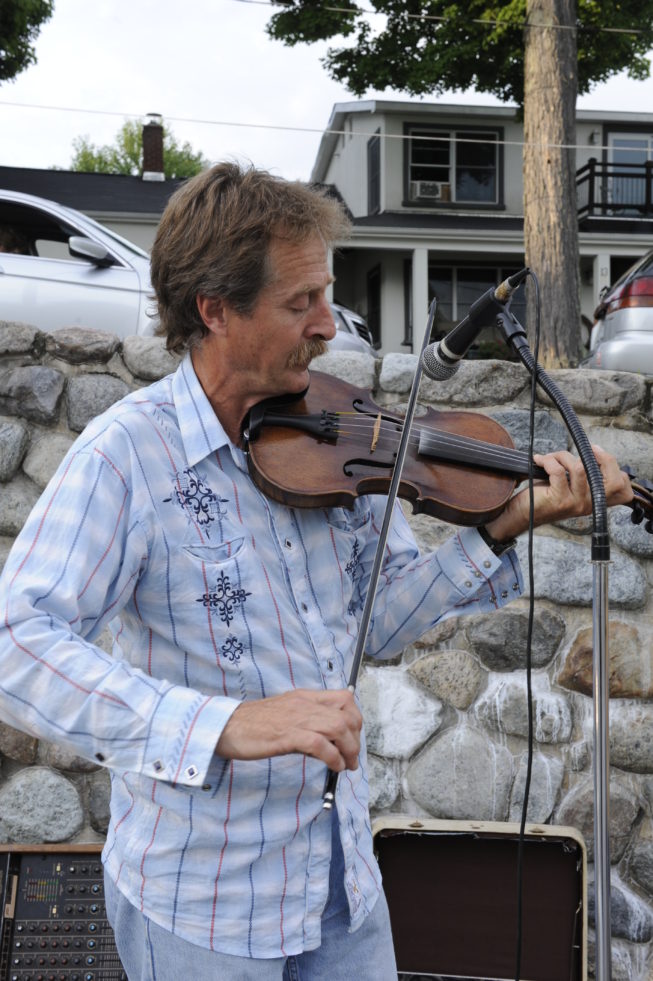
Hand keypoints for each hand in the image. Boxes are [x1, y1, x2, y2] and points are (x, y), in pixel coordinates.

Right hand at [215, 688, 361, 771]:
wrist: (226, 726)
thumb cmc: (253, 724)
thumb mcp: (286, 714)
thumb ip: (307, 722)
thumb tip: (327, 742)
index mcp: (305, 697)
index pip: (344, 697)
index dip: (356, 718)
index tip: (354, 736)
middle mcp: (304, 704)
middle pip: (346, 714)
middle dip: (356, 738)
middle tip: (353, 756)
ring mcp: (296, 718)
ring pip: (338, 727)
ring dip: (349, 749)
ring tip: (347, 765)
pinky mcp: (287, 735)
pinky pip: (320, 744)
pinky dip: (333, 757)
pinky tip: (334, 767)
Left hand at [484, 444, 633, 542]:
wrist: (522, 513)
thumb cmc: (544, 494)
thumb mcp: (569, 483)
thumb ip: (584, 474)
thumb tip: (593, 453)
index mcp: (594, 500)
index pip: (620, 487)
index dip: (613, 465)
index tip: (596, 451)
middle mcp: (589, 504)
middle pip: (609, 478)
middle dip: (599, 457)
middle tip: (585, 448)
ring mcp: (575, 503)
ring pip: (579, 468)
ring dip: (562, 456)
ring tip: (549, 458)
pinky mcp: (559, 500)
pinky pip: (558, 471)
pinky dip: (548, 461)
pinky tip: (539, 461)